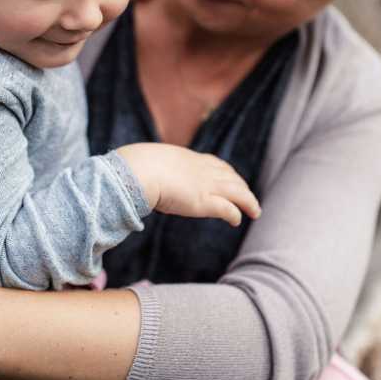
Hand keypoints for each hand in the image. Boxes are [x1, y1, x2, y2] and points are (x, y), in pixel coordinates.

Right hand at [117, 144, 260, 226]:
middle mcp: (201, 170)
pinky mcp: (206, 202)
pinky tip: (239, 220)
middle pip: (230, 176)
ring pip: (237, 192)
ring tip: (255, 211)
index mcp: (187, 158)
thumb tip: (125, 174)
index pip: (213, 163)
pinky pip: (229, 209)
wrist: (139, 171)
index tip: (230, 177)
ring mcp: (206, 185)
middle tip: (247, 194)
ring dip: (248, 201)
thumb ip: (144, 171)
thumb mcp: (143, 164)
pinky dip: (236, 214)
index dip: (225, 171)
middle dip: (241, 185)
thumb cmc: (134, 168)